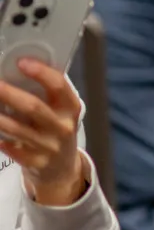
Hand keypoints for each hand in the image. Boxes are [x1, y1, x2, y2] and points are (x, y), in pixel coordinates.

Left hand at [0, 59, 86, 205]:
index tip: (22, 62)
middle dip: (9, 93)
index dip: (41, 73)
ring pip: (17, 129)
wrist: (62, 167)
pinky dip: (0, 140)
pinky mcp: (36, 162)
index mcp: (71, 107)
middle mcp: (63, 126)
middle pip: (34, 107)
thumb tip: (17, 69)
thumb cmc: (56, 128)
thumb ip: (46, 93)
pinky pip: (11, 150)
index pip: (59, 86)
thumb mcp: (60, 110)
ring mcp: (50, 146)